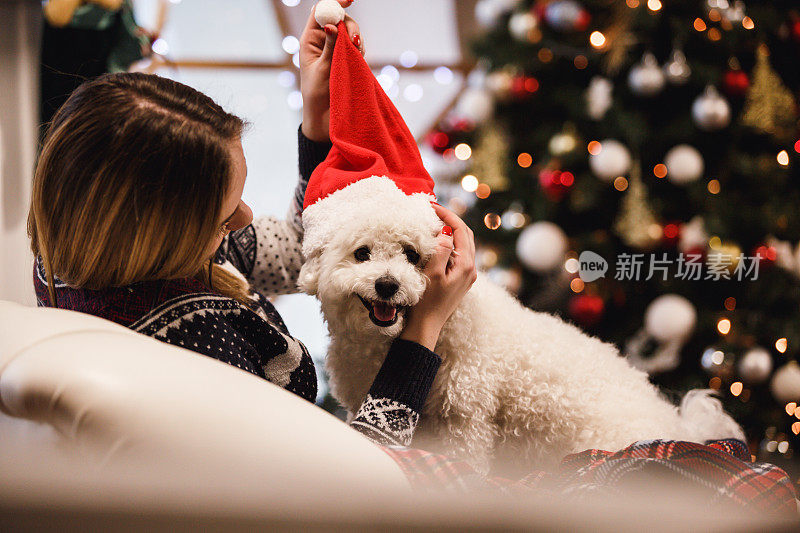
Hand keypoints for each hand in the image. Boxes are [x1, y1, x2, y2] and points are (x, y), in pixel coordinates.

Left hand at [299, 0, 362, 141]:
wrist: (325, 117)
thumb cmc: (317, 95)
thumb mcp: (323, 70)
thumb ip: (330, 48)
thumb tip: (331, 26)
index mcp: (310, 40)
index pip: (321, 12)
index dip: (334, 3)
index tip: (350, 0)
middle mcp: (323, 41)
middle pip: (339, 19)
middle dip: (350, 27)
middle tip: (354, 42)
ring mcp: (335, 50)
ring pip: (350, 33)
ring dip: (357, 40)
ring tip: (356, 56)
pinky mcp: (347, 60)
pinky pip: (356, 47)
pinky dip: (360, 50)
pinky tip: (359, 61)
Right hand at [400, 203, 476, 351]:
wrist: (426, 327)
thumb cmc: (426, 303)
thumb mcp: (432, 274)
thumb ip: (441, 250)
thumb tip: (446, 231)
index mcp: (465, 265)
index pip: (461, 231)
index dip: (448, 216)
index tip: (432, 207)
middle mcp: (470, 269)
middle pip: (466, 235)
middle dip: (451, 220)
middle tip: (433, 211)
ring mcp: (466, 275)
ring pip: (463, 245)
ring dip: (451, 231)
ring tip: (433, 223)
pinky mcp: (460, 280)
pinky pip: (458, 255)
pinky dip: (449, 244)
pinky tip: (436, 242)